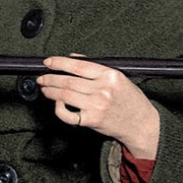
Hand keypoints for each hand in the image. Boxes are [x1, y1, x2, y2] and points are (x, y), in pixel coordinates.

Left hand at [36, 56, 159, 158]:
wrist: (141, 124)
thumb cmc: (131, 100)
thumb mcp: (119, 78)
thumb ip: (96, 68)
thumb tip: (72, 59)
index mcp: (110, 75)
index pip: (78, 66)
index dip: (59, 63)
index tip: (48, 62)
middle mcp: (103, 89)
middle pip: (68, 81)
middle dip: (50, 78)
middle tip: (41, 78)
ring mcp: (96, 106)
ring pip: (65, 95)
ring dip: (51, 91)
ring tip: (44, 89)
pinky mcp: (92, 120)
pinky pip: (68, 114)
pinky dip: (58, 109)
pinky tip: (56, 104)